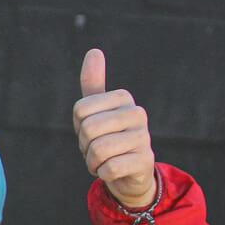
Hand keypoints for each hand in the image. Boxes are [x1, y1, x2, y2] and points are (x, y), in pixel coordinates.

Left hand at [73, 50, 157, 210]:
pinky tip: (113, 171)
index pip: (80, 110)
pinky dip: (103, 174)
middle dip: (85, 146)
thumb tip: (94, 51)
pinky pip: (109, 168)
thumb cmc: (108, 137)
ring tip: (104, 160)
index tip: (92, 132)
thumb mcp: (96, 111)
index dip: (78, 126)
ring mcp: (144, 137)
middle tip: (97, 149)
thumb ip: (93, 83)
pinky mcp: (145, 160)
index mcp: (123, 97)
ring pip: (98, 150)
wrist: (129, 171)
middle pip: (89, 129)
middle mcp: (137, 113)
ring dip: (92, 162)